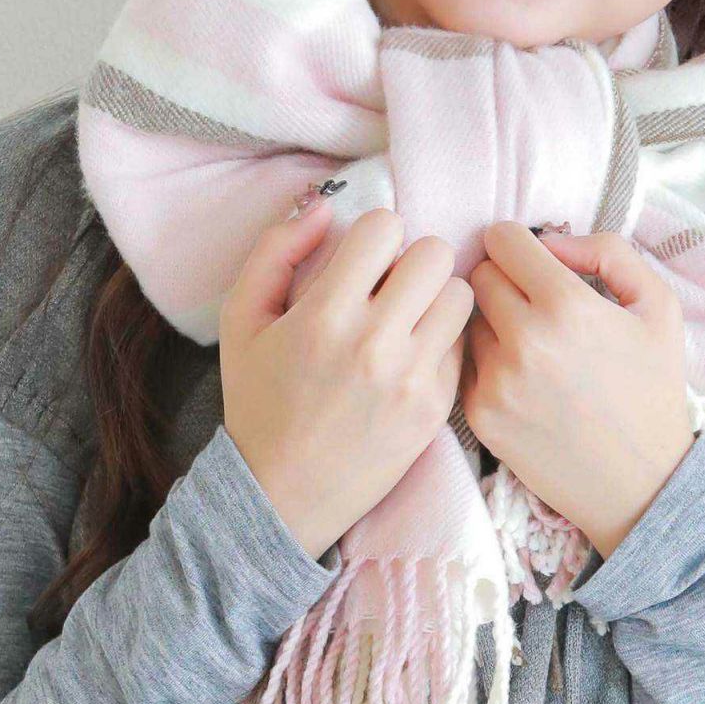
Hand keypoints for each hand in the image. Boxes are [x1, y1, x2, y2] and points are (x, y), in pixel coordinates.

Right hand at [220, 206, 472, 561]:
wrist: (282, 495)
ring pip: (461, 296)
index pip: (385, 228)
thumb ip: (275, 252)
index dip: (374, 236)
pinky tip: (414, 357)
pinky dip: (443, 342)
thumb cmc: (259, 402)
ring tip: (411, 317)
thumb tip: (324, 208)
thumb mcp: (241, 321)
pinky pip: (463, 346)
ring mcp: (412, 379)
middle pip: (435, 254)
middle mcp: (375, 343)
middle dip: (413, 261)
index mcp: (325, 315)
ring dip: (438, 297)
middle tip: (394, 286)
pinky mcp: (436, 408)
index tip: (363, 262)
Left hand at [459, 221, 695, 559]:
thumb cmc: (653, 389)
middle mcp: (523, 340)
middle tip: (533, 304)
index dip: (516, 244)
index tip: (529, 259)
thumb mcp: (658, 305)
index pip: (501, 239)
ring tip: (533, 348)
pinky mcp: (479, 414)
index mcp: (566, 305)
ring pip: (468, 320)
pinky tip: (524, 381)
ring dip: (492, 323)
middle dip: (503, 280)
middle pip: (478, 276)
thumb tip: (550, 242)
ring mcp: (495, 380)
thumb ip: (608, 251)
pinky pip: (466, 362)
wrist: (642, 483)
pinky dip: (487, 363)